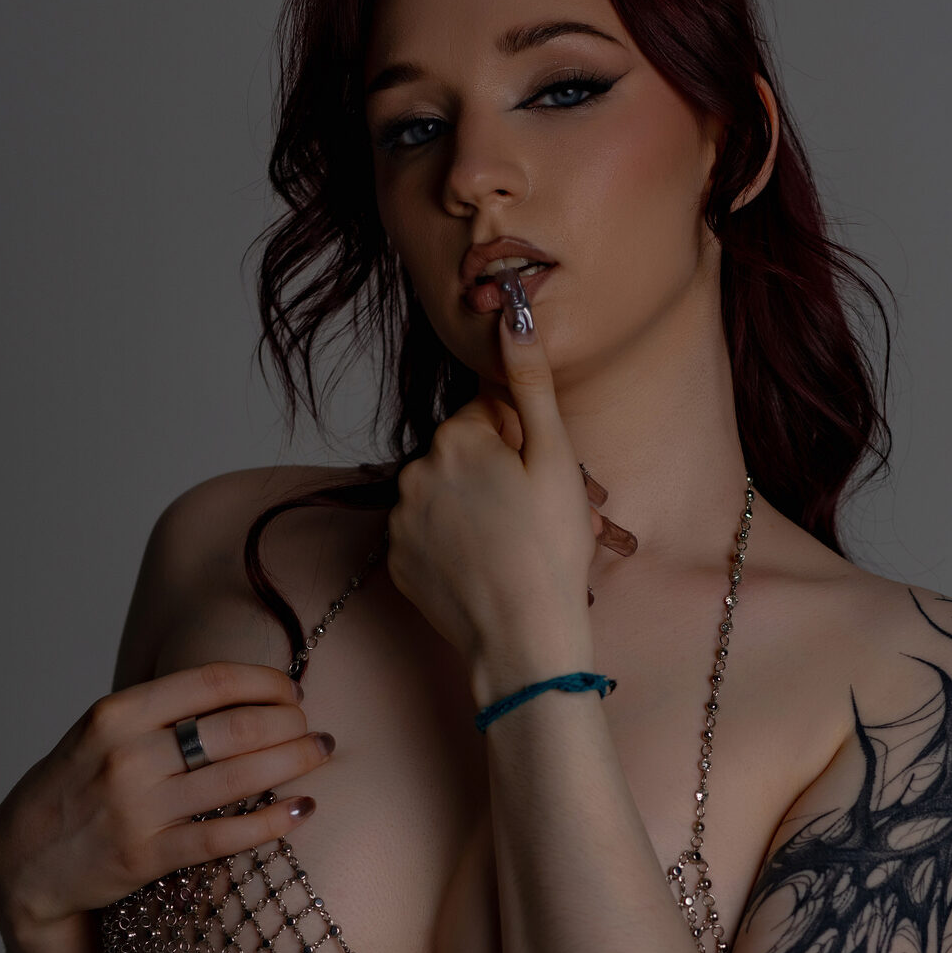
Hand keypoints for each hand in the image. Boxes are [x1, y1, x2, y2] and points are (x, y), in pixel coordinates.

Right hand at [0, 662, 331, 938]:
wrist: (21, 859)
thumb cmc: (79, 783)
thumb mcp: (104, 729)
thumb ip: (164, 708)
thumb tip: (250, 688)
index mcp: (118, 712)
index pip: (212, 682)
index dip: (265, 682)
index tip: (293, 690)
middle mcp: (127, 755)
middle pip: (236, 728)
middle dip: (290, 723)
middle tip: (313, 727)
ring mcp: (136, 808)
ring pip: (239, 777)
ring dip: (294, 761)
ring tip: (321, 752)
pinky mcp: (146, 856)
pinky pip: (224, 835)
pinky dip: (272, 820)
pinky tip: (302, 808)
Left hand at [383, 274, 629, 684]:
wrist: (522, 640)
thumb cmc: (549, 549)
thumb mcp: (555, 457)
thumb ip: (530, 381)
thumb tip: (513, 312)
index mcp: (455, 437)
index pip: (489, 413)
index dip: (523, 442)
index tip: (543, 478)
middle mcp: (415, 470)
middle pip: (465, 454)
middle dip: (501, 475)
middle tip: (539, 516)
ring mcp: (400, 519)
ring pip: (446, 494)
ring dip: (476, 508)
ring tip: (516, 546)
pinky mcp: (396, 561)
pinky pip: (428, 535)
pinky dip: (454, 544)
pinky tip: (486, 566)